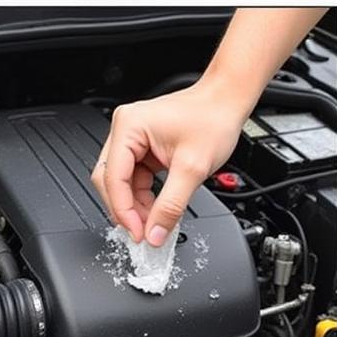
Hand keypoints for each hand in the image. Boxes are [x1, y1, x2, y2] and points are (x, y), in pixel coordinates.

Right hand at [91, 78, 246, 246]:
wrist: (226, 103)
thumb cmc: (212, 120)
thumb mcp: (193, 168)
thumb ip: (171, 205)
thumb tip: (155, 232)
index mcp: (128, 127)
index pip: (113, 177)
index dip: (123, 209)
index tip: (137, 233)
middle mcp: (124, 129)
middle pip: (110, 179)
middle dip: (126, 208)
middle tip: (142, 233)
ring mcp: (132, 137)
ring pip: (121, 181)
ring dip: (135, 204)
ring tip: (153, 224)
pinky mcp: (142, 146)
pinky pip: (134, 176)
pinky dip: (144, 195)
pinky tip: (155, 209)